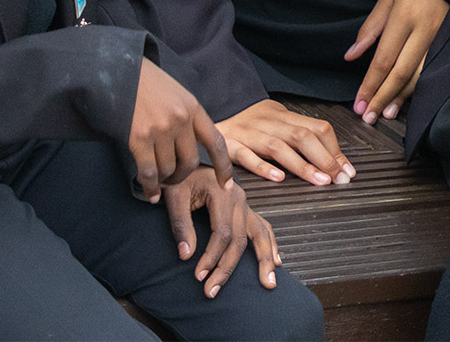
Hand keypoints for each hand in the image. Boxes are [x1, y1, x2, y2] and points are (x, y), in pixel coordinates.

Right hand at [130, 58, 232, 203]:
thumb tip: (193, 145)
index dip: (223, 166)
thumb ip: (188, 117)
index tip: (226, 185)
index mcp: (193, 108)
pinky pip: (149, 172)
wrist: (120, 70)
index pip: (216, 142)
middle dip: (182, 176)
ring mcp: (160, 129)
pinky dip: (150, 187)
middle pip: (190, 162)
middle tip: (174, 179)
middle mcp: (180, 119)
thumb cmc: (148, 83)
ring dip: (164, 180)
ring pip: (168, 169)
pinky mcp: (139, 138)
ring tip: (158, 180)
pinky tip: (150, 194)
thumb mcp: (177, 94)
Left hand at [162, 167, 284, 293]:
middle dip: (227, 268)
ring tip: (267, 284)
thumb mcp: (174, 195)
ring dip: (263, 260)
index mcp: (222, 192)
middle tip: (212, 292)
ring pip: (260, 234)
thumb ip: (180, 224)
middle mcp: (239, 198)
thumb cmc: (180, 177)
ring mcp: (245, 204)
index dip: (211, 257)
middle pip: (240, 239)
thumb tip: (186, 256)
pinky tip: (276, 261)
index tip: (199, 276)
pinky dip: (271, 244)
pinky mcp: (245, 209)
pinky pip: (263, 227)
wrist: (189, 157)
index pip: (222, 233)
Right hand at [220, 99, 353, 185]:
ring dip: (301, 166)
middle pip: (301, 137)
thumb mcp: (279, 123)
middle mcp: (269, 123)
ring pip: (278, 147)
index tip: (347, 170)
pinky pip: (246, 155)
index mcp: (284, 117)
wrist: (214, 115)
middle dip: (324, 158)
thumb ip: (303, 138)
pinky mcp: (230, 146)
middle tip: (339, 179)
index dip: (335, 149)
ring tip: (319, 181)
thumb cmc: (252, 124)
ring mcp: (249, 134)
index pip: (317, 128)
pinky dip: (263, 166)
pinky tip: (277, 178)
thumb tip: (336, 161)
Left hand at [346, 0, 447, 123]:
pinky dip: (416, 89)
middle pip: (401, 73)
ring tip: (385, 113)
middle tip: (368, 116)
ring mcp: (438, 39)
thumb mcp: (385, 1)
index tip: (359, 102)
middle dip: (383, 97)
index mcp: (404, 18)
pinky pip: (430, 71)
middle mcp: (423, 31)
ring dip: (401, 98)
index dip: (370, 84)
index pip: (384, 59)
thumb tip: (351, 56)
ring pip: (419, 76)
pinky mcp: (446, 44)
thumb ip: (369, 30)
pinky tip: (406, 100)